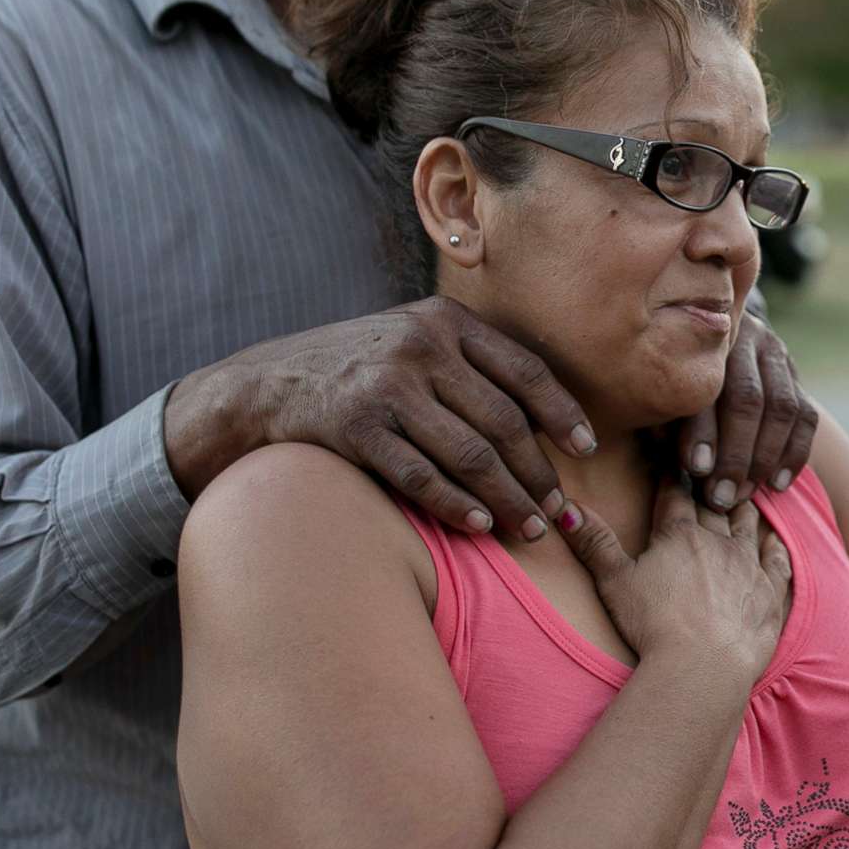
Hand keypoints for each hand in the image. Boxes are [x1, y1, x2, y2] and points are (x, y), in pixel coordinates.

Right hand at [167, 297, 593, 539]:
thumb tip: (543, 420)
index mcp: (443, 319)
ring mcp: (386, 384)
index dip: (562, 413)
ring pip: (469, 453)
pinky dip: (455, 504)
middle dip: (539, 473)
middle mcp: (420, 345)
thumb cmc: (355, 369)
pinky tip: (479, 526)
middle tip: (560, 512)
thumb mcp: (410, 340)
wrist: (263, 385)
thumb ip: (467, 363)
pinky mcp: (355, 425)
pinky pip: (420, 475)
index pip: (524, 370)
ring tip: (531, 529)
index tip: (586, 450)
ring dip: (508, 498)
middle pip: (503, 421)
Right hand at [559, 469, 790, 680]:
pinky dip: (776, 546)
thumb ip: (593, 541)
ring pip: (748, 525)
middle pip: (714, 505)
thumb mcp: (614, 582)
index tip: (672, 454)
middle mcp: (718, 542)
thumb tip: (563, 505)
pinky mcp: (770, 593)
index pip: (675, 494)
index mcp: (679, 535)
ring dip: (743, 507)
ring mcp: (748, 566)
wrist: (704, 665)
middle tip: (711, 464)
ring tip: (743, 492)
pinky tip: (776, 539)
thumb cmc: (654, 626)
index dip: (671, 473)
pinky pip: (777, 561)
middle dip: (710, 484)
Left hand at [679, 311, 819, 512]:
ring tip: (747, 493)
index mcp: (701, 340)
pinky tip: (778, 484)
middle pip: (747, 399)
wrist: (711, 349)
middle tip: (723, 496)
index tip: (696, 469)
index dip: (702, 431)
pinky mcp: (795, 376)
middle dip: (736, 454)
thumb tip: (684, 461)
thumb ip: (667, 419)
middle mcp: (743, 340)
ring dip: (765, 458)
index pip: (705, 387)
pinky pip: (806, 417)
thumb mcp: (662, 392)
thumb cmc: (674, 381)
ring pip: (782, 408)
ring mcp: (774, 355)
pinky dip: (794, 454)